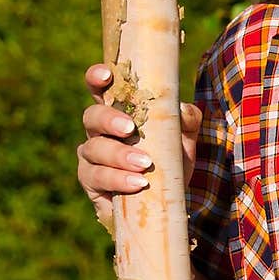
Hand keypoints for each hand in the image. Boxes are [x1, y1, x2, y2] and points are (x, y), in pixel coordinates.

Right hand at [77, 63, 201, 234]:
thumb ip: (187, 120)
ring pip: (93, 148)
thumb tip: (180, 108)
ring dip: (119, 155)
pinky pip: (96, 176)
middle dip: (108, 120)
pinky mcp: (91, 182)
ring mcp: (91, 157)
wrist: (167, 204)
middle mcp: (100, 131)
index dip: (96, 78)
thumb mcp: (184, 140)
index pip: (101, 90)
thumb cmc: (171, 164)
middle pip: (91, 116)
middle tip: (129, 128)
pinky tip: (137, 183)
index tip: (106, 75)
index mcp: (119, 112)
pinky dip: (117, 179)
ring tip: (144, 164)